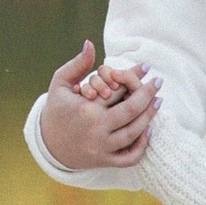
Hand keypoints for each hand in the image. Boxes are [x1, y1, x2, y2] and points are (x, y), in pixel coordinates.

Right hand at [39, 41, 159, 173]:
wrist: (47, 144)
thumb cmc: (56, 110)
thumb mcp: (60, 83)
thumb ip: (78, 64)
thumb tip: (90, 43)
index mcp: (86, 108)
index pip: (117, 89)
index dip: (134, 75)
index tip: (146, 66)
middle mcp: (96, 129)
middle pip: (131, 110)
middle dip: (148, 93)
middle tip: (158, 82)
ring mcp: (101, 147)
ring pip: (134, 132)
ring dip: (150, 116)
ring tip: (158, 101)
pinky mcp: (104, 161)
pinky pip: (130, 157)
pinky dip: (142, 146)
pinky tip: (147, 130)